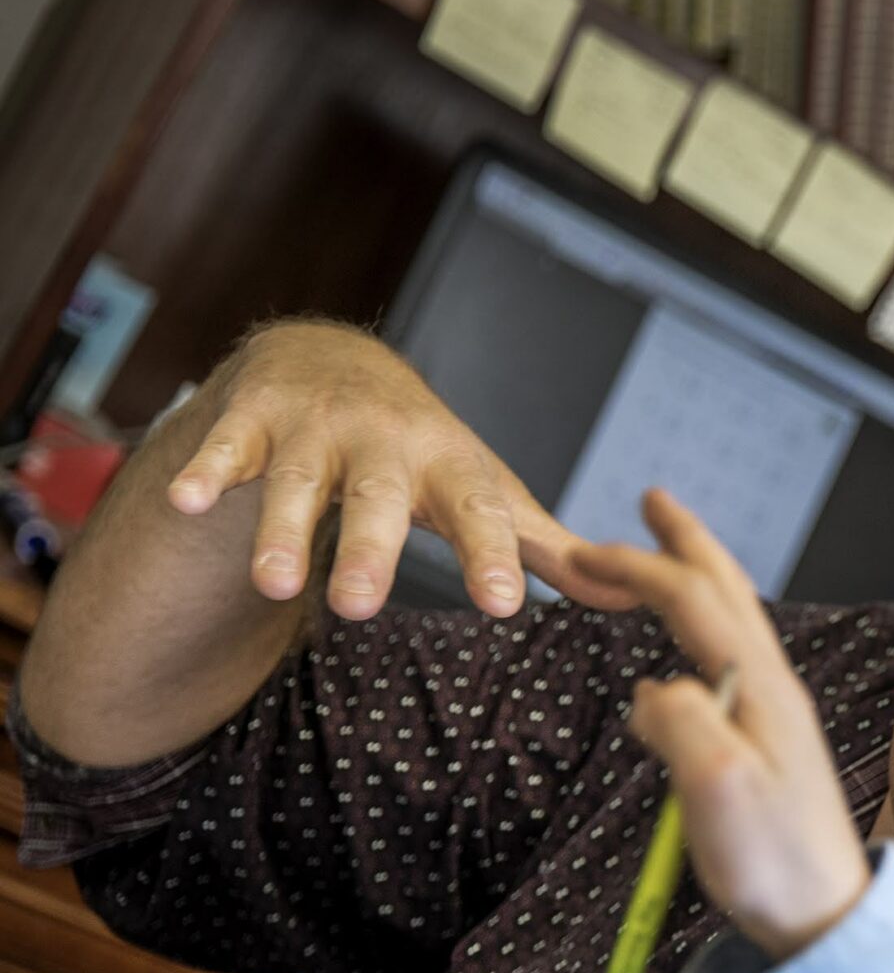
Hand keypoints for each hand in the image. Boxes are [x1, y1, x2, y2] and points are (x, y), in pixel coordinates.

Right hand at [166, 321, 637, 618]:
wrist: (337, 364)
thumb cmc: (428, 453)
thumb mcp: (487, 492)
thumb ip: (547, 549)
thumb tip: (630, 593)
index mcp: (452, 469)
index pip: (478, 518)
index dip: (491, 559)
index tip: (503, 606)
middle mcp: (385, 445)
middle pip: (379, 502)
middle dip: (368, 550)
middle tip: (360, 608)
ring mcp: (316, 429)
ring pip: (297, 483)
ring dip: (280, 529)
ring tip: (273, 584)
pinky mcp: (253, 419)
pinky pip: (226, 448)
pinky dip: (205, 471)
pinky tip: (184, 500)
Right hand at [577, 490, 872, 958]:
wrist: (828, 920)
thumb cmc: (776, 865)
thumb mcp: (717, 789)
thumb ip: (681, 724)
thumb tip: (653, 690)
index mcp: (761, 690)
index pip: (693, 602)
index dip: (639, 568)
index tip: (584, 552)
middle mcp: (775, 691)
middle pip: (729, 594)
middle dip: (686, 543)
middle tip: (654, 500)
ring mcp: (777, 717)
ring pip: (735, 624)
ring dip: (697, 579)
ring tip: (670, 553)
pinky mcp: (772, 748)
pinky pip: (731, 664)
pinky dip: (702, 634)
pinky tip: (683, 661)